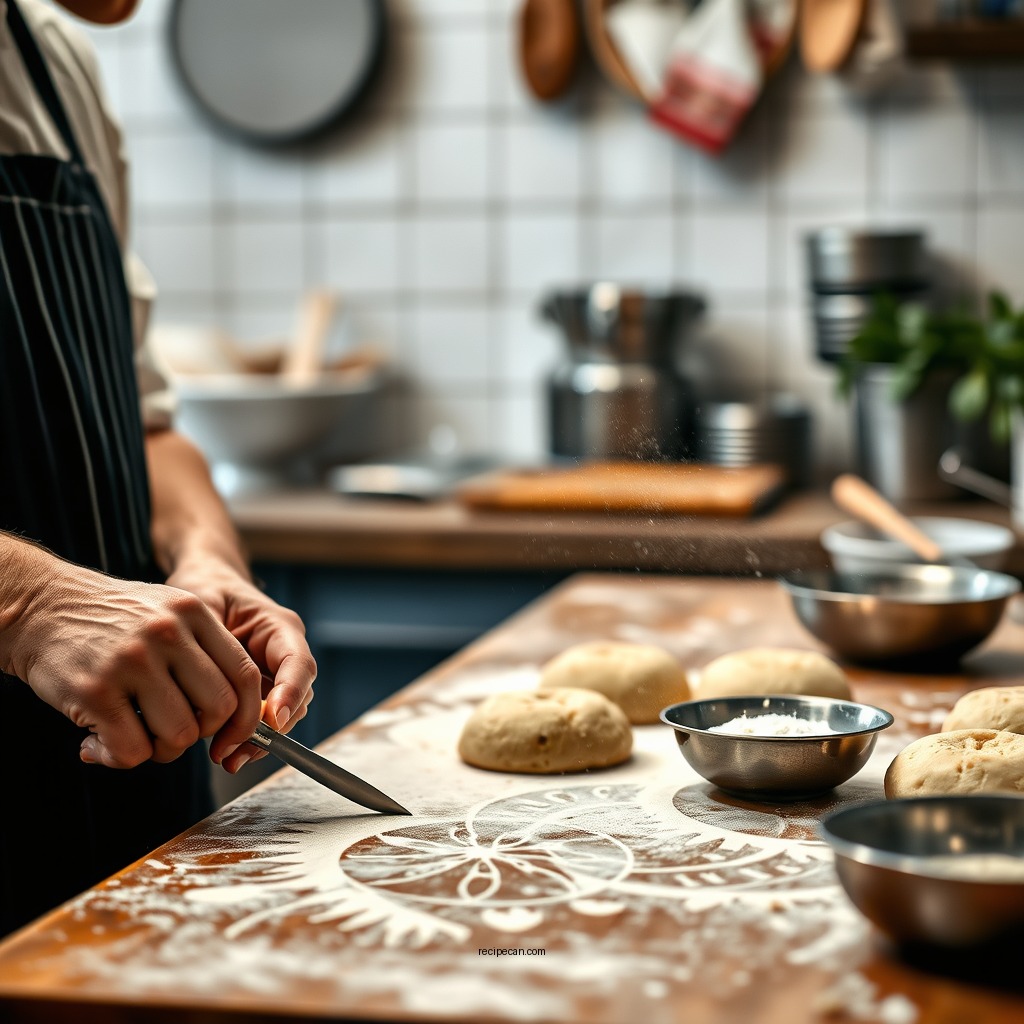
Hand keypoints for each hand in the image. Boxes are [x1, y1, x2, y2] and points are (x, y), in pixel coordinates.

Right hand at [0, 551, 262, 768]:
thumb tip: (236, 715)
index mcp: (194, 612)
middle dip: (200, 734)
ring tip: (132, 736)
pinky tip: (97, 743)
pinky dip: (119, 759)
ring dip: (159, 750)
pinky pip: (132, 750)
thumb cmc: (109, 621)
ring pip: (178, 735)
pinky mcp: (95, 690)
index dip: (248, 715)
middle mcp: (169, 633)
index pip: (245, 674)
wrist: (39, 606)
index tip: (233, 737)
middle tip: (171, 733)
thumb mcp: (166, 614)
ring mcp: (133, 660)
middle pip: (218, 708)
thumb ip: (203, 653)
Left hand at [165, 558, 315, 772]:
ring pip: (282, 715)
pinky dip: (248, 739)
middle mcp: (284, 654)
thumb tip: (206, 682)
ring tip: (226, 757)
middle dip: (272, 729)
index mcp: (280, 627)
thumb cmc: (205, 588)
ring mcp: (274, 675)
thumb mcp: (202, 604)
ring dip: (259, 741)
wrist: (204, 585)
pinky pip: (262, 720)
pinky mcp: (259, 692)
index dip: (290, 694)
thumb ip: (208, 640)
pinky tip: (225, 752)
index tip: (272, 720)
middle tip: (236, 750)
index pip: (299, 664)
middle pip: (296, 697)